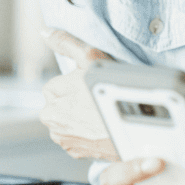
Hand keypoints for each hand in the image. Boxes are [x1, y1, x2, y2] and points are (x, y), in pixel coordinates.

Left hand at [38, 28, 116, 159]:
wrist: (139, 128)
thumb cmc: (116, 93)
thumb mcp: (91, 57)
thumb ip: (65, 43)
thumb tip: (45, 32)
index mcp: (52, 94)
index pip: (54, 85)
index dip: (73, 83)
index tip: (88, 85)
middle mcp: (52, 119)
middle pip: (59, 105)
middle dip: (73, 102)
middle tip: (96, 98)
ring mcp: (64, 137)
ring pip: (67, 122)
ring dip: (78, 119)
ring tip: (99, 113)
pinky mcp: (76, 152)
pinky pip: (77, 139)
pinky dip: (86, 134)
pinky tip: (100, 126)